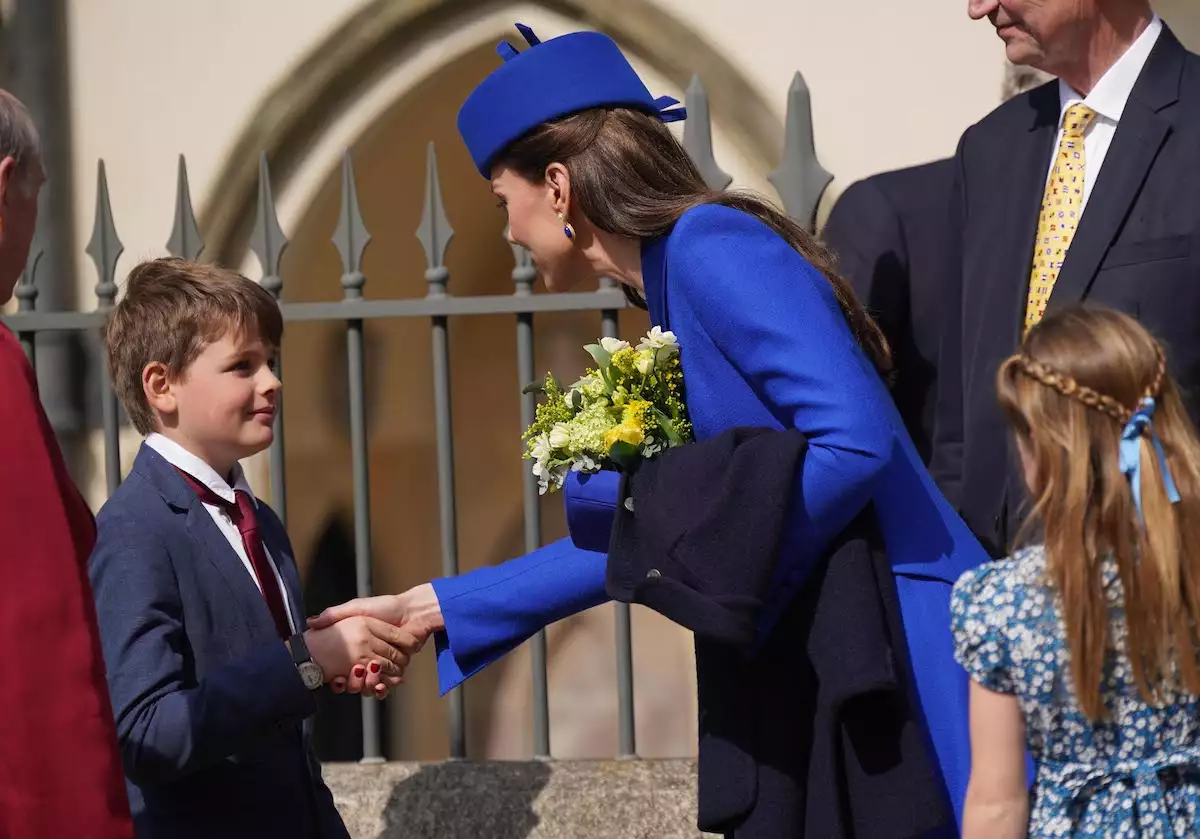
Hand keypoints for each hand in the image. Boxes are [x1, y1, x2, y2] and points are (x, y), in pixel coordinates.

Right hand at [308, 584, 443, 697]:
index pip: (342, 665)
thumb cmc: (385, 606)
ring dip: (366, 686)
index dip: (336, 674)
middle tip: (346, 678)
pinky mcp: (396, 668)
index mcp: (358, 645)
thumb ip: (334, 614)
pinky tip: (379, 686)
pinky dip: (382, 689)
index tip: (332, 676)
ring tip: (363, 680)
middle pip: (355, 678)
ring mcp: (382, 664)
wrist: (414, 612)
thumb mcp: (355, 608)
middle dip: (351, 682)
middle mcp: (368, 656)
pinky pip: (386, 685)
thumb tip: (311, 623)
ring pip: (369, 684)